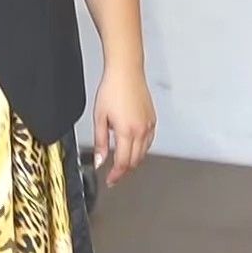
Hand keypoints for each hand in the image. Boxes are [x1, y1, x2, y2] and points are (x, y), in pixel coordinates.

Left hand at [92, 68, 155, 188]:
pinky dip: (141, 149)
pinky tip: (133, 147)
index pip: (123, 162)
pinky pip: (149, 141)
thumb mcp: (99, 117)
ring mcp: (149, 125)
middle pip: (135, 161)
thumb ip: (100, 141)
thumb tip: (100, 160)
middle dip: (124, 170)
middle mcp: (141, 130)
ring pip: (143, 153)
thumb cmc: (112, 89)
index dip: (116, 175)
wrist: (126, 72)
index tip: (110, 180)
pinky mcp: (152, 119)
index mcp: (127, 131)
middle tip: (114, 174)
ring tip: (122, 162)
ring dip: (133, 160)